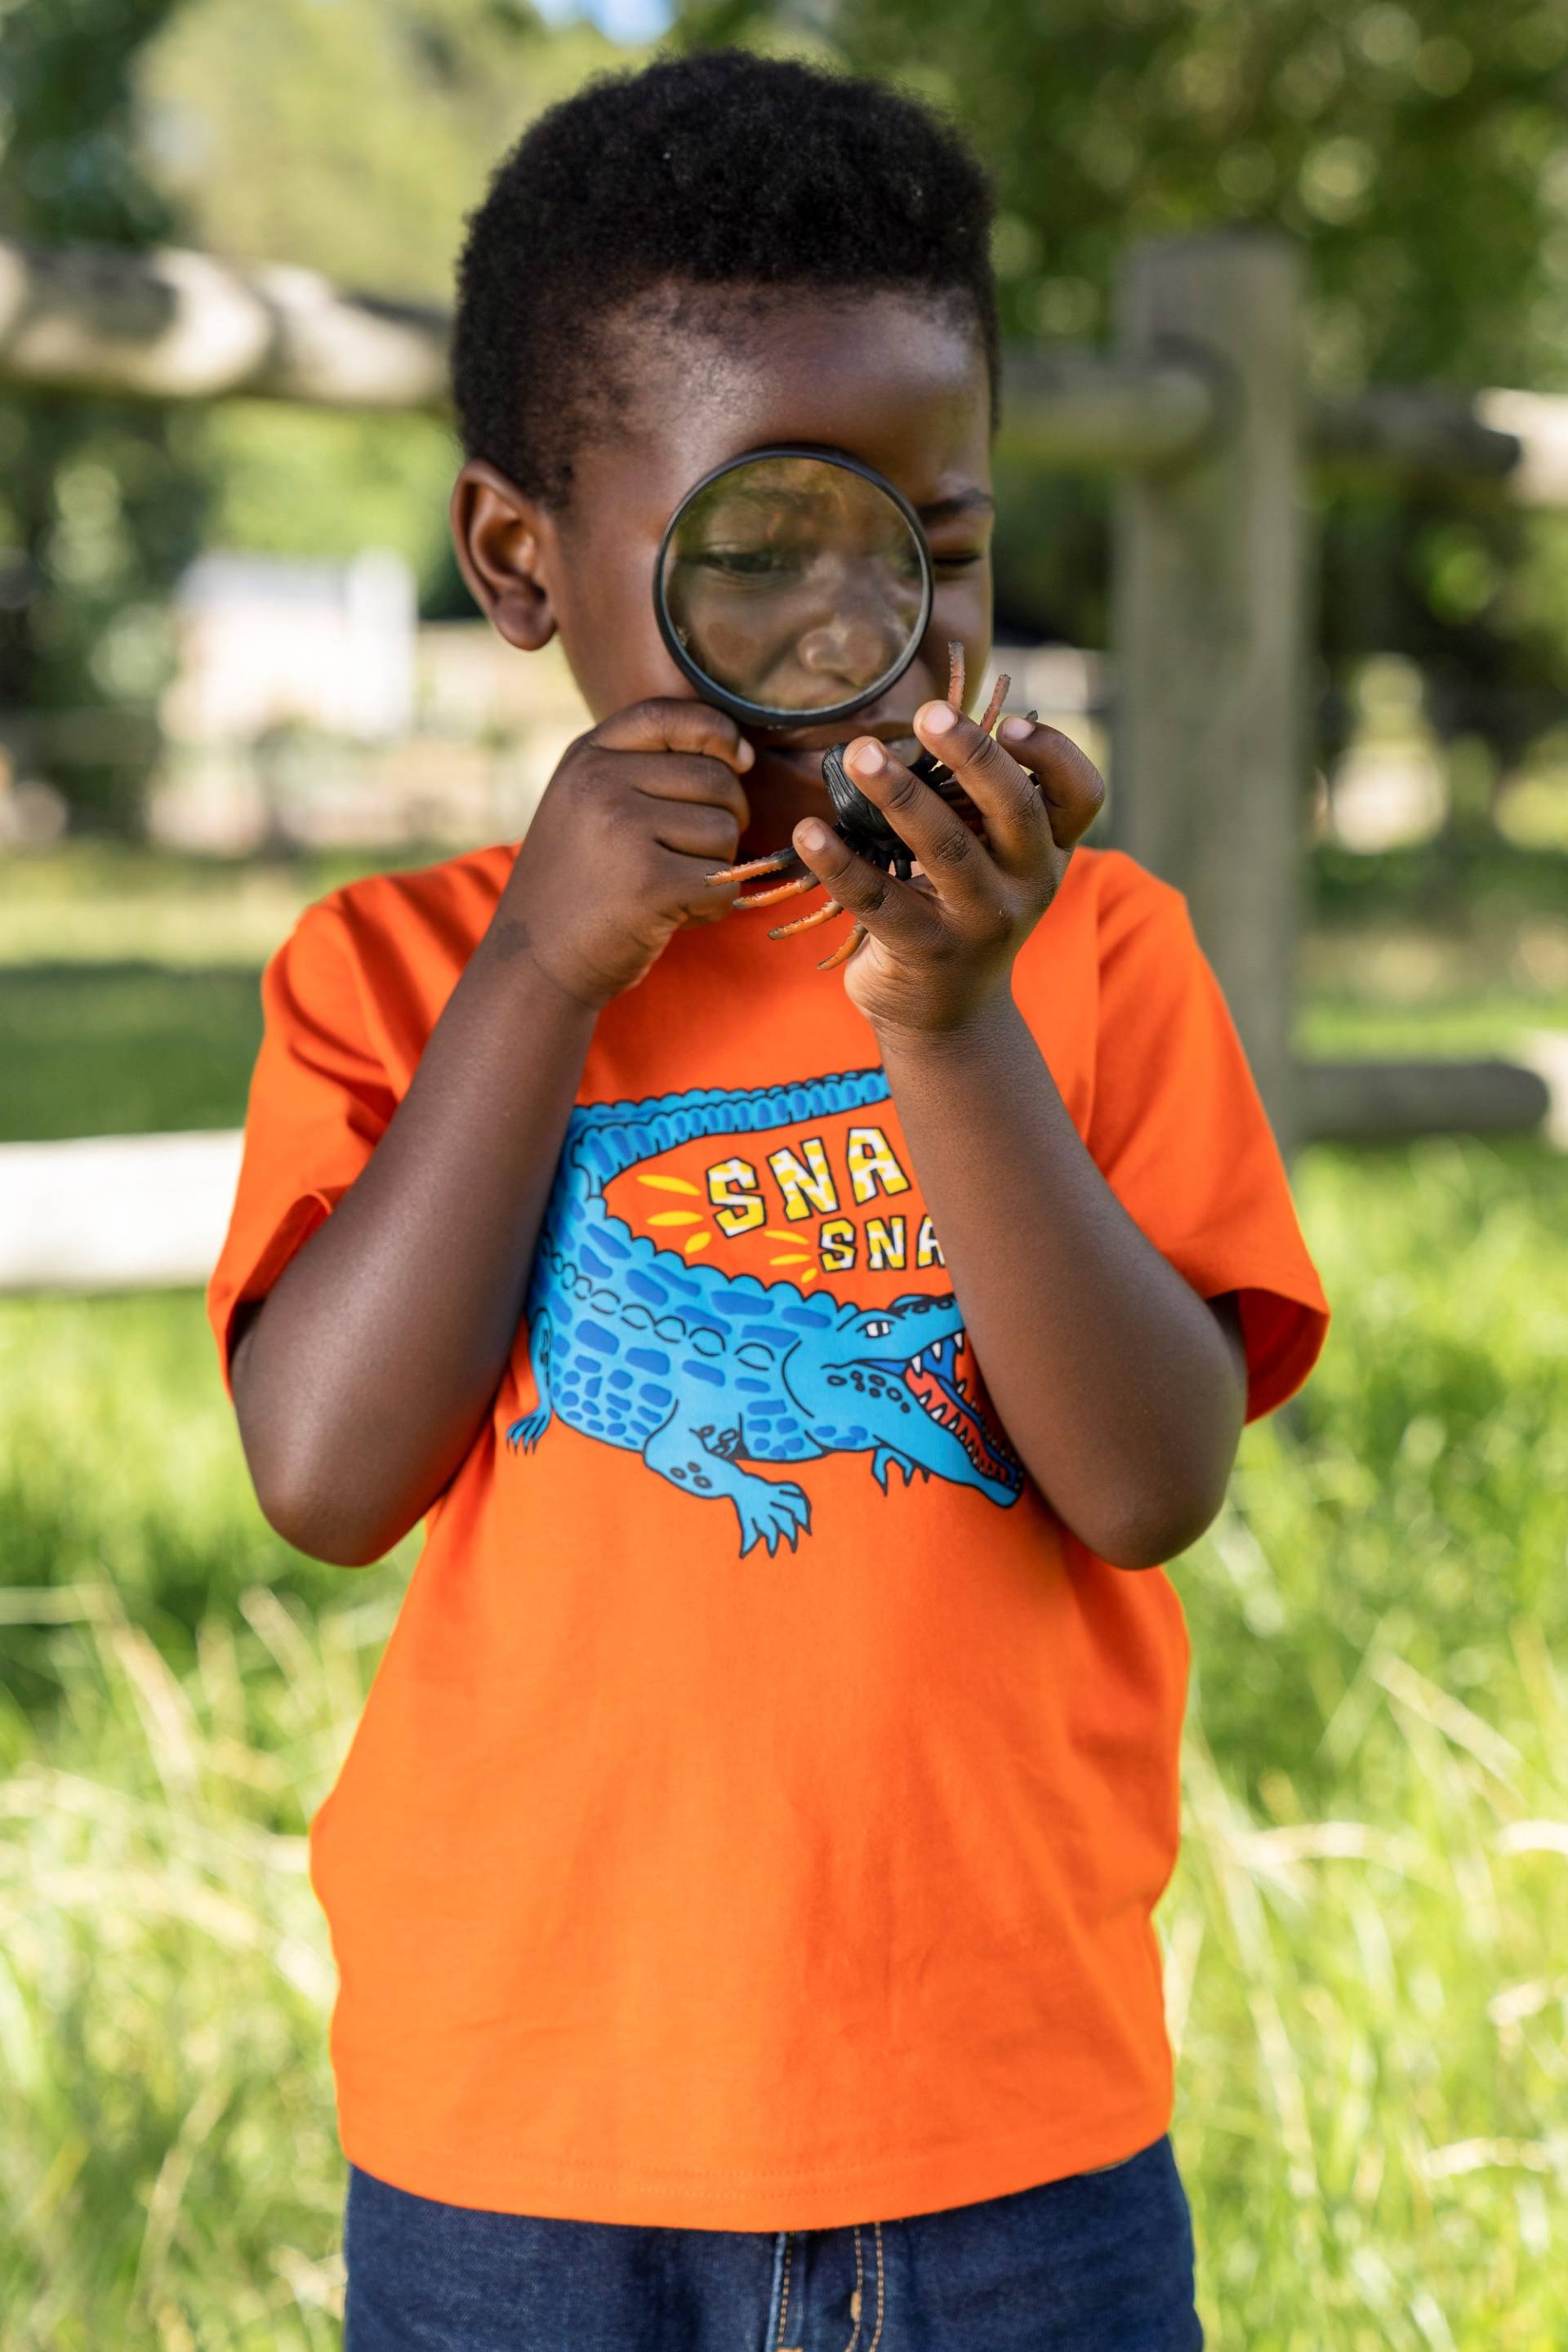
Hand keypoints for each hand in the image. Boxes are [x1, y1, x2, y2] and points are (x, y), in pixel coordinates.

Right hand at [496, 698, 753, 1007]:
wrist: (534, 963)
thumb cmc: (578, 885)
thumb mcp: (585, 805)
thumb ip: (641, 768)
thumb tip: (738, 752)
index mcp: (587, 758)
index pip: (670, 714)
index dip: (718, 732)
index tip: (739, 761)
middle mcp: (601, 783)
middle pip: (716, 780)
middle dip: (725, 821)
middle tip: (694, 856)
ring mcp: (623, 830)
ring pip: (725, 833)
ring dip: (717, 869)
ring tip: (673, 889)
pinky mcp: (648, 883)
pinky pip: (723, 883)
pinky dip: (713, 907)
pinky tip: (678, 916)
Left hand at [789, 700, 1105, 1036]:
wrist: (948, 1015)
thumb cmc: (963, 910)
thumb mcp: (992, 861)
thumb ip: (979, 804)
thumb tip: (928, 722)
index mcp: (1049, 850)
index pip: (1080, 794)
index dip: (1053, 753)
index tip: (1010, 721)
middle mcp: (1028, 885)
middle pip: (1014, 810)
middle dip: (971, 755)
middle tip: (926, 712)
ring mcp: (981, 923)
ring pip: (946, 848)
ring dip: (898, 794)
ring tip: (857, 754)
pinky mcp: (927, 952)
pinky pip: (879, 899)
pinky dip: (839, 862)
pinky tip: (807, 831)